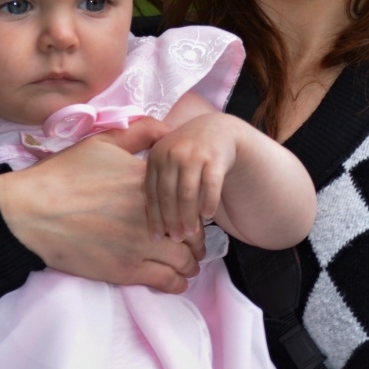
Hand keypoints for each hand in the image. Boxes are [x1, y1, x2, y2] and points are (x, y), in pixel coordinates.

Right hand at [0, 117, 203, 293]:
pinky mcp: (126, 270)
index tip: (190, 212)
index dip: (193, 207)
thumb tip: (170, 130)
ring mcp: (140, 246)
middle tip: (192, 241)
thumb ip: (141, 132)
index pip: (190, 199)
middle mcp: (151, 216)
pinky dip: (176, 282)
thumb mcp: (104, 142)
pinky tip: (175, 279)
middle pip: (193, 234)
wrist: (29, 212)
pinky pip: (167, 281)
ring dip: (190, 263)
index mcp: (149, 183)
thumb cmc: (63, 174)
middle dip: (197, 239)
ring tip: (187, 262)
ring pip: (185, 262)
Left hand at [145, 113, 237, 242]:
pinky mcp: (215, 158)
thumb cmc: (187, 153)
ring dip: (189, 216)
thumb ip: (158, 183)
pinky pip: (211, 186)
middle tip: (176, 239)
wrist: (216, 130)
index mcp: (156, 156)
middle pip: (168, 195)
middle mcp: (173, 153)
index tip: (157, 237)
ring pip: (188, 193)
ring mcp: (194, 154)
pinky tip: (208, 216)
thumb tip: (152, 223)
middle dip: (171, 221)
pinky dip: (209, 203)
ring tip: (191, 233)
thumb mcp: (167, 160)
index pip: (151, 193)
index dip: (154, 217)